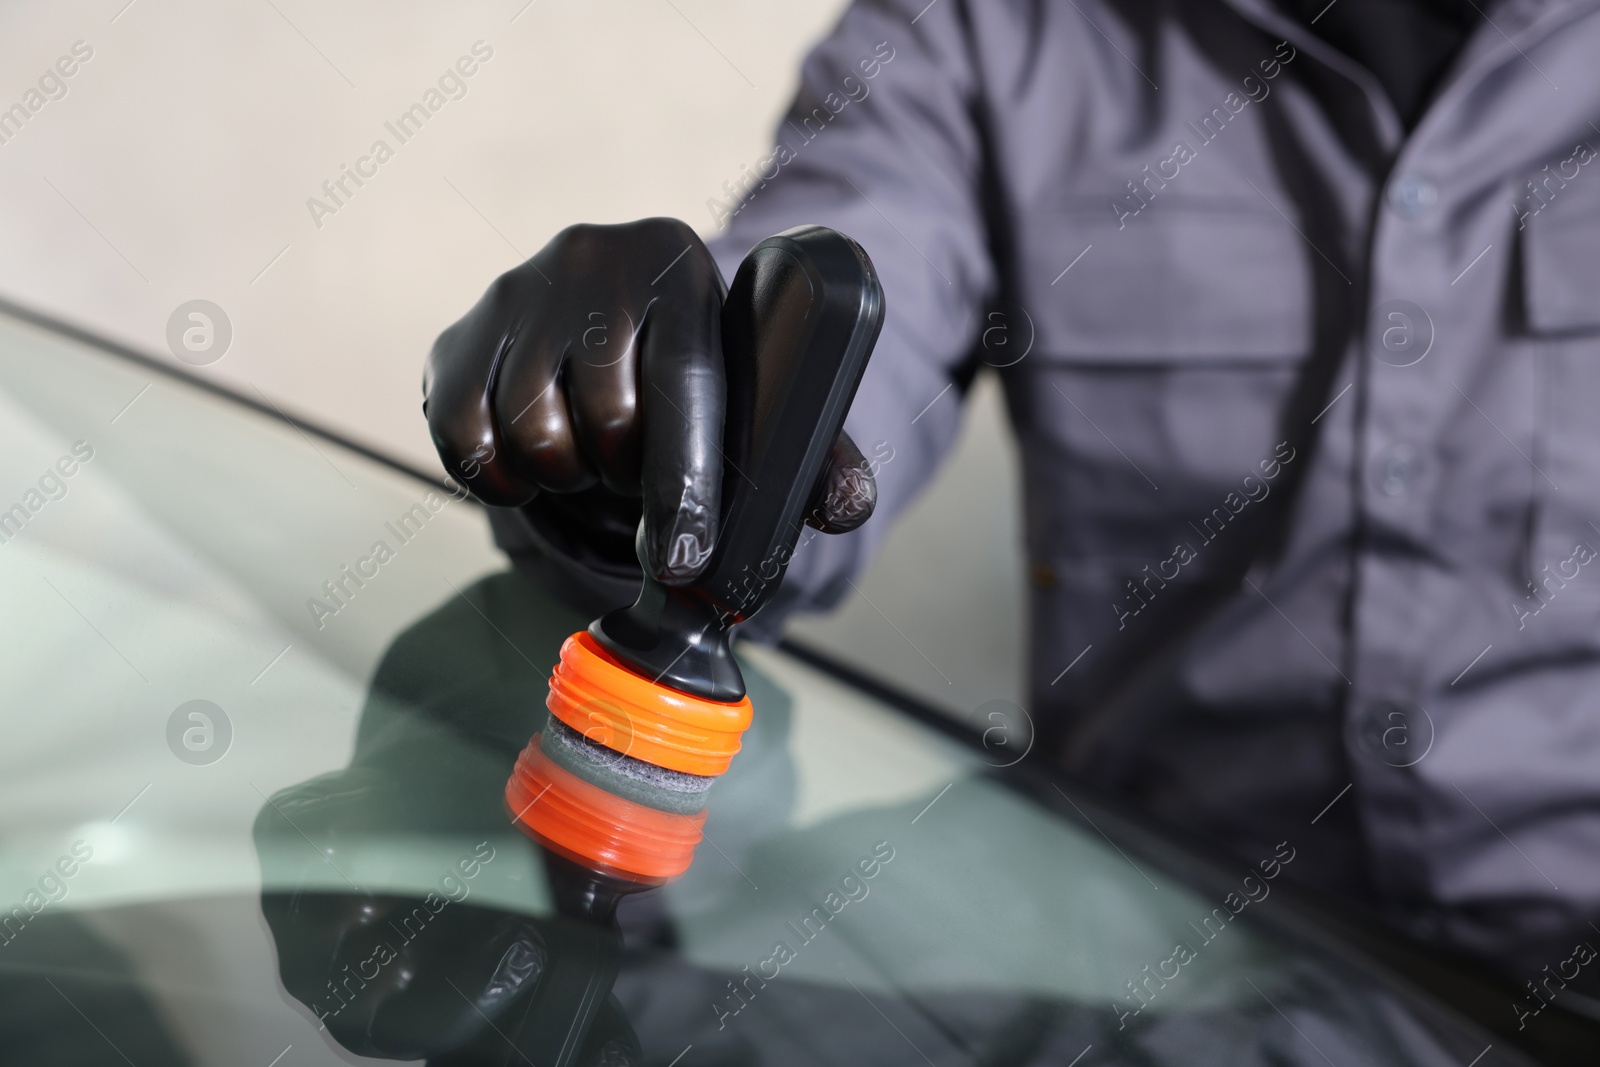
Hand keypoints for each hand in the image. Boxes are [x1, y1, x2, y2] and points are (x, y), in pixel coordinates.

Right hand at [424, 217, 874, 584]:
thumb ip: (810, 456)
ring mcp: (514, 294)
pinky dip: (502, 479)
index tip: (684, 555)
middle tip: (634, 472)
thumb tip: (846, 511)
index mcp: (678, 265)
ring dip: (567, 475)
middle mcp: (591, 259)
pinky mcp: (454, 339)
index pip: (684, 380)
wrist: (593, 323)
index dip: (685, 479)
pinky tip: (534, 462)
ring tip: (589, 457)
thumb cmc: (686, 374)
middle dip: (625, 473)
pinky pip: (467, 444)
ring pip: (535, 434)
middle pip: (606, 417)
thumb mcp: (751, 398)